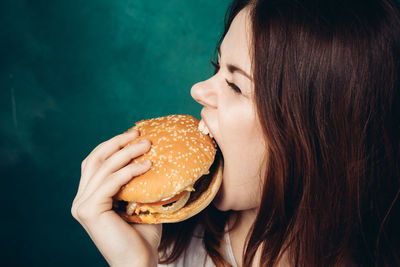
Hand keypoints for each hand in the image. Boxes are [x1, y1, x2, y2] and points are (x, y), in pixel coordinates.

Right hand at [71, 130, 161, 266]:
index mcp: (90, 197)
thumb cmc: (142, 235)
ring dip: (127, 152)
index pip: (96, 163)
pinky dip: (130, 171)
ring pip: (104, 168)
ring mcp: (82, 205)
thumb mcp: (139, 201)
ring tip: (147, 144)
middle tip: (139, 133)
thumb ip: (137, 182)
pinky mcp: (89, 210)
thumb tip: (151, 156)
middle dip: (117, 143)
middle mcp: (81, 199)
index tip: (134, 134)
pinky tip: (147, 165)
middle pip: (95, 159)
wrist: (139, 262)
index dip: (113, 145)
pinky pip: (111, 182)